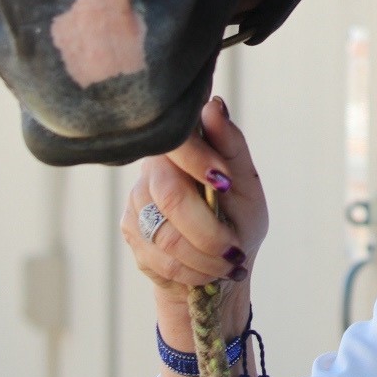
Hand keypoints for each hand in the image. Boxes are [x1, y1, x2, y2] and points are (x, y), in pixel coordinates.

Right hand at [120, 96, 267, 339]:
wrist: (220, 263)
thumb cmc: (238, 214)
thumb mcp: (246, 181)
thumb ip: (231, 144)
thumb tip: (214, 105)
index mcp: (181, 147)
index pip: (176, 143)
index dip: (199, 160)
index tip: (224, 183)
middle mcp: (152, 168)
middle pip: (171, 197)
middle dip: (210, 233)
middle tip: (235, 251)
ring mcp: (136, 201)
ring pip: (166, 236)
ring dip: (204, 258)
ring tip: (227, 264)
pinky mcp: (130, 232)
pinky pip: (159, 258)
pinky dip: (191, 271)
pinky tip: (206, 270)